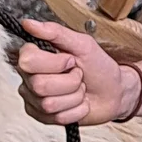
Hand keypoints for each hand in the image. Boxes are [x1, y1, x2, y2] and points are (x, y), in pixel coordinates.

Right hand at [15, 18, 129, 124]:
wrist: (114, 92)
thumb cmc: (99, 67)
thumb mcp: (82, 44)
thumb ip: (55, 32)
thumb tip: (28, 23)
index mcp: (36, 56)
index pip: (27, 60)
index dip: (54, 62)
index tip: (71, 60)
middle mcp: (30, 78)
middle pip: (39, 85)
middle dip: (70, 81)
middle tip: (79, 75)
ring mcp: (35, 99)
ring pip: (49, 104)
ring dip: (74, 96)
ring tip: (80, 89)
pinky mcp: (44, 117)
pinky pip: (58, 118)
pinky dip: (77, 110)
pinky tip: (79, 103)